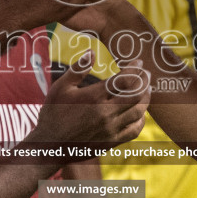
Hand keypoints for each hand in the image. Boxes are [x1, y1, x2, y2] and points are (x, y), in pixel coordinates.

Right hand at [29, 56, 148, 148]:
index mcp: (93, 96)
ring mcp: (110, 129)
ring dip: (146, 98)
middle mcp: (105, 112)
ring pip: (138, 111)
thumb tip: (92, 52)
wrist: (49, 145)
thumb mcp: (60, 87)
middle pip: (136, 94)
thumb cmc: (53, 113)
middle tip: (147, 73)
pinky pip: (134, 130)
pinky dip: (141, 119)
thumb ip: (78, 69)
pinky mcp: (111, 142)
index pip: (123, 79)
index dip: (134, 68)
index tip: (138, 62)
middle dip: (144, 81)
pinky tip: (140, 112)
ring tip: (147, 89)